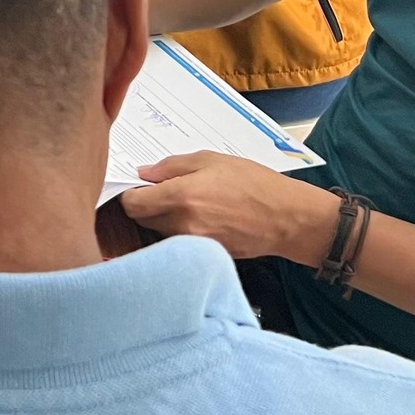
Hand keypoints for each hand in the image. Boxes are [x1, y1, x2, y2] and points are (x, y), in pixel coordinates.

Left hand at [117, 152, 338, 263]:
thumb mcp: (212, 160)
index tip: (136, 185)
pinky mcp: (202, 254)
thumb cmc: (254, 184)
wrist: (285, 218)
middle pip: (142, 219)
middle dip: (145, 205)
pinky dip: (179, 230)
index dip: (128, 193)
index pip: (132, 204)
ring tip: (186, 202)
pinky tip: (198, 217)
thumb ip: (172, 166)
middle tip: (160, 190)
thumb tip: (144, 173)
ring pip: (158, 231)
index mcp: (181, 196)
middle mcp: (182, 224)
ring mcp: (192, 243)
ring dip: (161, 218)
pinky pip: (177, 241)